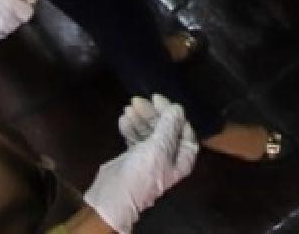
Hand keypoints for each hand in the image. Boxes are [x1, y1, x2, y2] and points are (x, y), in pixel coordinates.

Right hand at [84, 95, 197, 231]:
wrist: (114, 197)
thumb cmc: (142, 173)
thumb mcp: (159, 148)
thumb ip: (169, 126)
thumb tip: (177, 108)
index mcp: (181, 158)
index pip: (183, 129)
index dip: (173, 114)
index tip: (158, 100)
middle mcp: (168, 157)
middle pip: (164, 128)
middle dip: (152, 114)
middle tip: (138, 101)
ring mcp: (151, 157)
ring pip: (149, 131)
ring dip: (139, 119)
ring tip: (128, 108)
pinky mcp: (134, 157)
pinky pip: (136, 138)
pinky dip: (131, 128)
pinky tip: (123, 120)